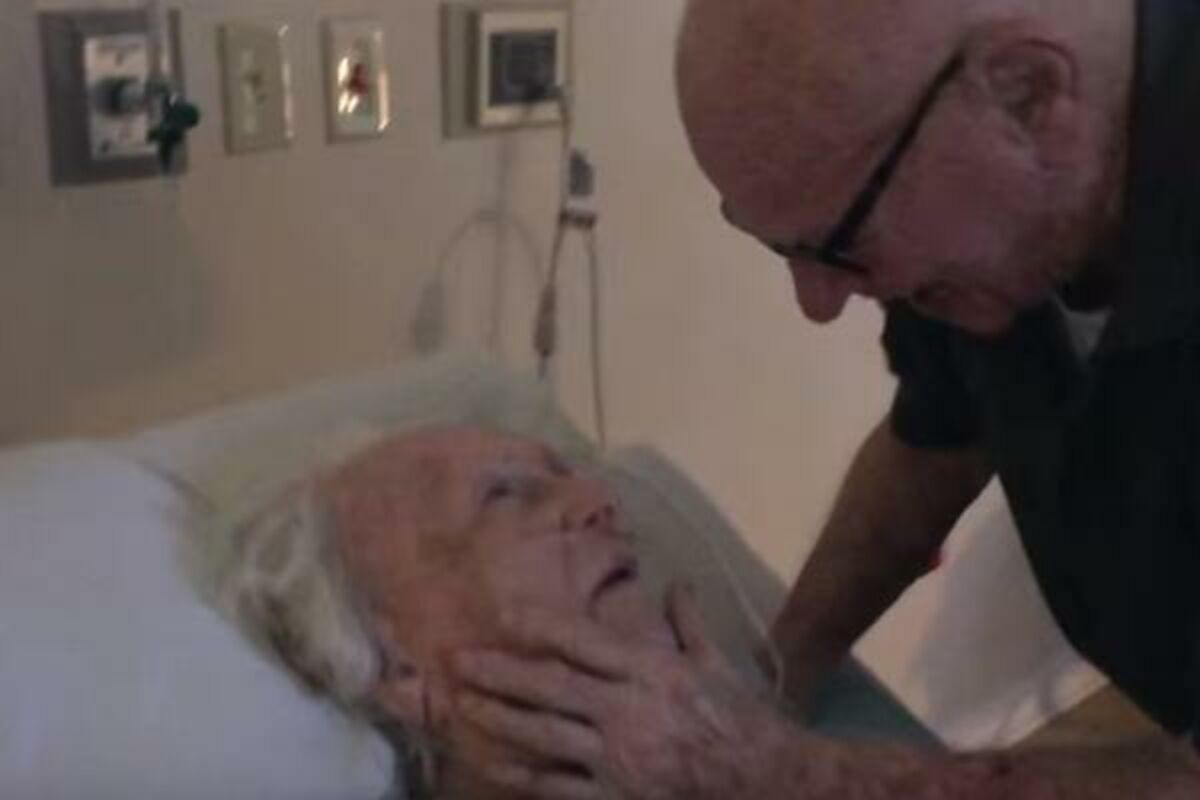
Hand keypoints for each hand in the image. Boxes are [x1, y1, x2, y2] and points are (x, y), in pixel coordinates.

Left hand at [452, 584, 791, 799]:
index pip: (584, 642)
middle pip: (550, 687)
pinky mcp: (615, 796)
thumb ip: (689, 622)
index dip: (539, 626)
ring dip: (498, 718)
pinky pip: (557, 785)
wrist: (766, 782)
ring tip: (461, 705)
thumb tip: (675, 582)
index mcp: (650, 671)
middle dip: (499, 673)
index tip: (502, 614)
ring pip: (543, 735)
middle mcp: (626, 711)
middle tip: (456, 661)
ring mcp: (617, 758)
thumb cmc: (741, 719)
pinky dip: (520, 774)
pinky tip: (490, 763)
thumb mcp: (717, 663)